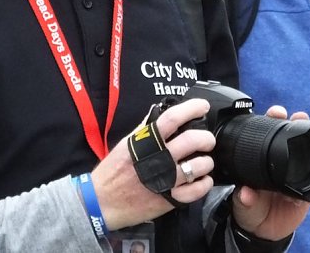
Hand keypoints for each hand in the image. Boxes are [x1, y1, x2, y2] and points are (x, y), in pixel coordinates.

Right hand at [91, 97, 215, 229]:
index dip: (191, 108)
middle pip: (192, 140)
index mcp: (146, 142)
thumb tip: (159, 113)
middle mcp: (158, 159)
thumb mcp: (125, 145)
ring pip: (198, 166)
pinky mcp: (169, 200)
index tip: (203, 106)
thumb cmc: (112, 172)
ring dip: (207, 161)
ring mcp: (165, 180)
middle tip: (208, 140)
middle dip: (206, 138)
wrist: (102, 203)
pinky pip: (196, 191)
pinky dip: (205, 183)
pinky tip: (203, 179)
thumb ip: (143, 129)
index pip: (172, 118)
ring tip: (205, 161)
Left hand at [231, 106, 309, 241]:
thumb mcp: (243, 206)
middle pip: (286, 137)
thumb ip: (244, 200)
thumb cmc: (251, 211)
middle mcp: (278, 163)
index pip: (265, 135)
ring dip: (307, 136)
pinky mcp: (306, 190)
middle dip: (291, 121)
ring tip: (306, 121)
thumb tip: (246, 193)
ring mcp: (293, 174)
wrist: (263, 232)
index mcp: (259, 161)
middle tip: (293, 114)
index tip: (275, 112)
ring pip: (303, 151)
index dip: (270, 121)